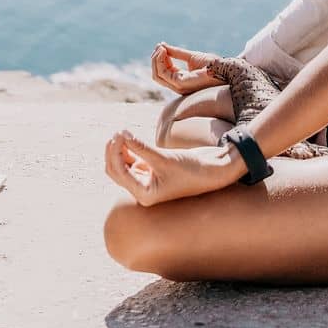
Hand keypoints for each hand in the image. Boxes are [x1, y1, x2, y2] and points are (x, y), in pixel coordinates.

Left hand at [104, 129, 244, 205]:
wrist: (214, 170)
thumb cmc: (192, 168)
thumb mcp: (165, 158)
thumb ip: (141, 147)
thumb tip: (121, 133)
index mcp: (144, 194)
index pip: (120, 173)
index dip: (116, 152)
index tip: (120, 132)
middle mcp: (143, 190)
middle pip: (117, 171)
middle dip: (113, 152)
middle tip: (118, 132)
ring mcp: (147, 180)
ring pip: (123, 165)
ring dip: (119, 149)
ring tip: (122, 132)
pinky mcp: (153, 170)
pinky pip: (133, 160)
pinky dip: (129, 149)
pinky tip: (130, 137)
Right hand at [150, 42, 219, 95]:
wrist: (224, 68)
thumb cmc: (212, 64)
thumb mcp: (191, 56)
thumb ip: (176, 53)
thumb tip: (162, 46)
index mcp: (180, 80)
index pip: (162, 72)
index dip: (159, 59)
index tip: (161, 45)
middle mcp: (178, 86)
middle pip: (156, 75)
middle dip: (155, 59)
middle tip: (160, 45)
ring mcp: (179, 86)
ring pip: (157, 75)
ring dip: (156, 59)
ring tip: (161, 47)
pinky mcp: (181, 83)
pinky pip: (163, 73)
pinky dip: (160, 61)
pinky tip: (164, 51)